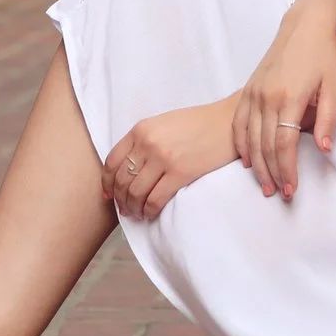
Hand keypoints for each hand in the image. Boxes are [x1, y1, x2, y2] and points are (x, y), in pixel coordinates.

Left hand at [102, 95, 239, 220]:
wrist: (228, 122)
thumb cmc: (198, 123)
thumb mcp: (163, 124)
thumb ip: (144, 141)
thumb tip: (130, 168)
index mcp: (141, 130)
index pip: (112, 162)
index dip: (107, 183)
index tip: (109, 195)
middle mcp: (148, 143)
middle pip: (122, 180)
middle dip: (120, 200)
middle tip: (125, 210)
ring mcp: (163, 158)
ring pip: (136, 193)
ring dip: (134, 208)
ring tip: (137, 214)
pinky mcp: (180, 173)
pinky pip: (155, 199)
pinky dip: (149, 211)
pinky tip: (151, 213)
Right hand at [233, 0, 335, 201]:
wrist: (304, 26)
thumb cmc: (324, 56)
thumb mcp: (334, 86)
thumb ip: (327, 119)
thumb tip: (325, 149)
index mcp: (289, 96)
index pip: (283, 143)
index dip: (287, 169)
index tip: (292, 188)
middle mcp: (267, 96)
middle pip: (263, 145)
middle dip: (272, 173)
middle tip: (280, 193)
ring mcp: (254, 92)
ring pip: (249, 137)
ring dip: (256, 165)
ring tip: (265, 185)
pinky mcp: (248, 89)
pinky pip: (238, 123)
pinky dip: (240, 144)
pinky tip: (246, 160)